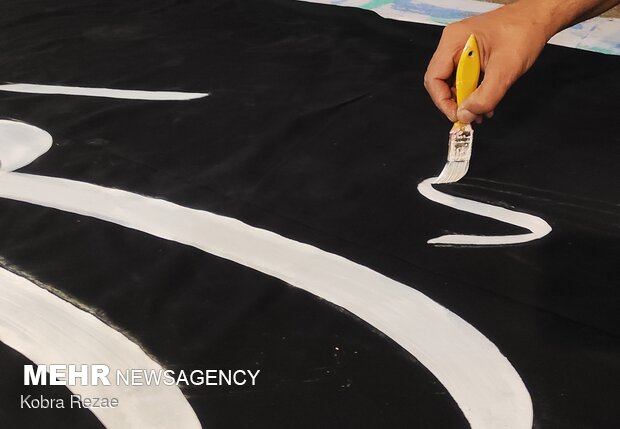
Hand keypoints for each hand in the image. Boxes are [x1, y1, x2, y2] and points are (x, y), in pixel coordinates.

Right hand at [424, 2, 551, 123]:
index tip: (458, 116)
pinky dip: (472, 92)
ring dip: (465, 100)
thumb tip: (466, 115)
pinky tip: (485, 101)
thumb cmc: (524, 32)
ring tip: (481, 112)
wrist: (538, 18)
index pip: (434, 78)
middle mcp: (452, 44)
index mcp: (453, 42)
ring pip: (452, 82)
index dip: (442, 101)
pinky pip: (464, 77)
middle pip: (441, 82)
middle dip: (455, 102)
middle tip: (470, 116)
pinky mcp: (470, 54)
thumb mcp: (505, 70)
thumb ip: (485, 97)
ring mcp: (460, 49)